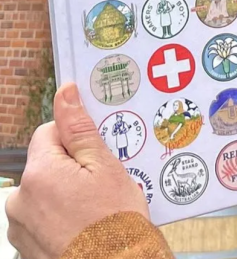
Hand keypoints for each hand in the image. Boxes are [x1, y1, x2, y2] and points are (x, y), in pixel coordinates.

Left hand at [6, 82, 147, 257]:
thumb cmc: (116, 222)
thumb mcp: (106, 168)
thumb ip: (80, 129)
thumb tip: (65, 93)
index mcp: (39, 173)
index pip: (48, 133)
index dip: (76, 140)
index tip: (97, 156)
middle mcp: (20, 199)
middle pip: (45, 165)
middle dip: (71, 170)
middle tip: (101, 187)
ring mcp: (20, 227)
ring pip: (44, 193)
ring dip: (65, 196)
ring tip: (94, 211)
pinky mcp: (25, 247)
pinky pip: (41, 220)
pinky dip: (59, 220)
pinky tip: (83, 227)